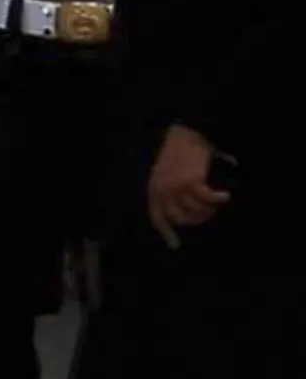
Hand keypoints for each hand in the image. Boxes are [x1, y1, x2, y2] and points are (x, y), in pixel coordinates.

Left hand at [147, 122, 228, 248]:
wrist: (185, 133)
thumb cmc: (178, 152)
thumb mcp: (166, 173)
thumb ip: (171, 191)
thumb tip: (188, 209)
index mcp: (154, 189)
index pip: (158, 217)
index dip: (167, 232)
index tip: (175, 245)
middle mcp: (162, 191)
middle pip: (181, 218)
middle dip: (196, 219)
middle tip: (209, 213)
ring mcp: (175, 187)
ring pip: (196, 210)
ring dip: (209, 208)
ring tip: (216, 201)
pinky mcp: (190, 182)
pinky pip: (207, 199)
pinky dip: (218, 199)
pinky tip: (225, 196)